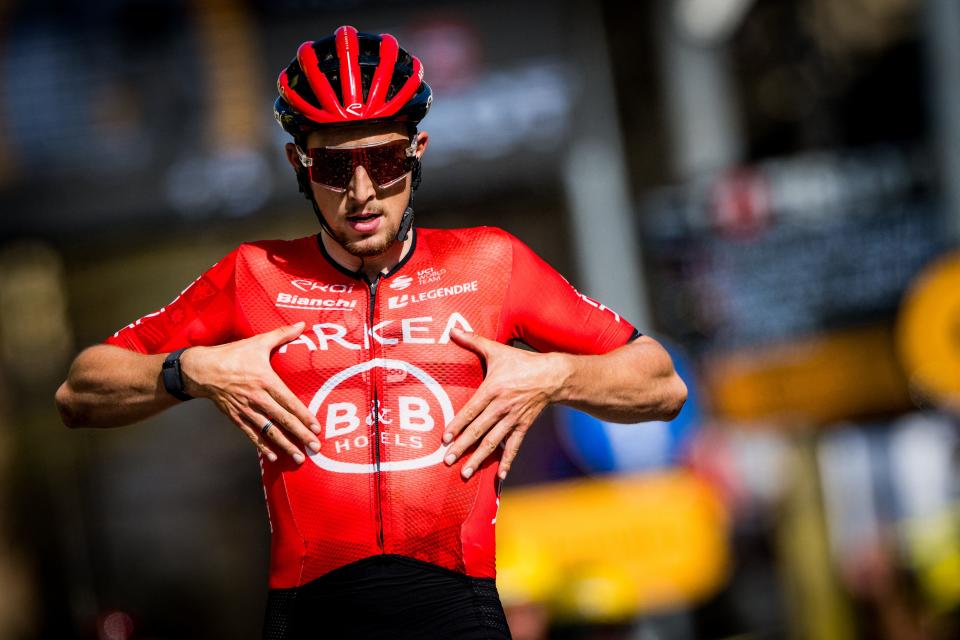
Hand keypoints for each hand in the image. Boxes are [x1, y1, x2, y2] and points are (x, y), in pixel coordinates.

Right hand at [180, 321, 320, 463]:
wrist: (201, 370)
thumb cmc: (232, 355)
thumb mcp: (257, 342)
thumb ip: (281, 335)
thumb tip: (302, 324)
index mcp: (265, 380)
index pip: (288, 401)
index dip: (303, 416)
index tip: (316, 427)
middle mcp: (257, 398)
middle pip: (282, 420)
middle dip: (300, 435)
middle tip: (315, 448)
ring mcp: (246, 410)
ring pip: (268, 431)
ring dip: (285, 446)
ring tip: (299, 458)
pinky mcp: (236, 417)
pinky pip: (252, 435)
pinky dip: (263, 447)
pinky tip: (274, 457)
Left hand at [442, 328, 568, 479]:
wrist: (553, 375)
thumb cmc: (521, 362)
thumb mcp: (497, 350)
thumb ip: (473, 341)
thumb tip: (452, 328)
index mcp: (492, 390)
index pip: (471, 410)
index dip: (457, 425)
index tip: (445, 438)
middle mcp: (501, 407)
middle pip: (479, 430)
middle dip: (462, 447)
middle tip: (447, 461)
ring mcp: (513, 419)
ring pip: (493, 442)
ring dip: (479, 458)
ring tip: (465, 473)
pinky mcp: (523, 426)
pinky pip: (514, 446)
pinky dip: (507, 461)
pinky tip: (499, 476)